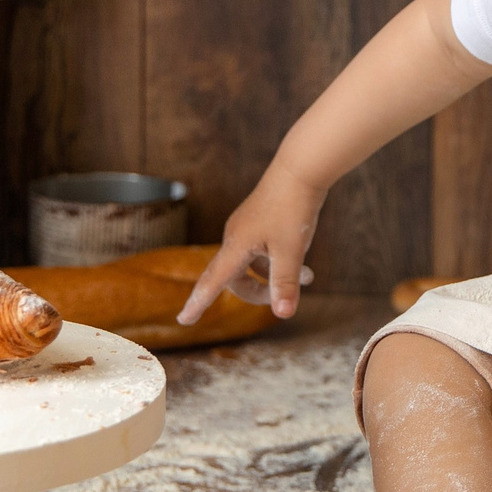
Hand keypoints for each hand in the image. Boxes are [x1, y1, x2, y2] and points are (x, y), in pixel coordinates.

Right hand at [177, 165, 324, 322]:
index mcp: (236, 246)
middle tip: (285, 298)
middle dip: (258, 293)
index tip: (183, 320)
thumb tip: (283, 315)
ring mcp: (247, 229)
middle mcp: (236, 238)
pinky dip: (278, 262)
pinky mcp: (259, 222)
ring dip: (274, 277)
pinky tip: (303, 264)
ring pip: (252, 266)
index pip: (211, 282)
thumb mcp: (291, 251)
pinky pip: (261, 252)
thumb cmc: (293, 208)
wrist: (300, 170)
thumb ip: (286, 283)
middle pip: (235, 279)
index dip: (198, 303)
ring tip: (307, 277)